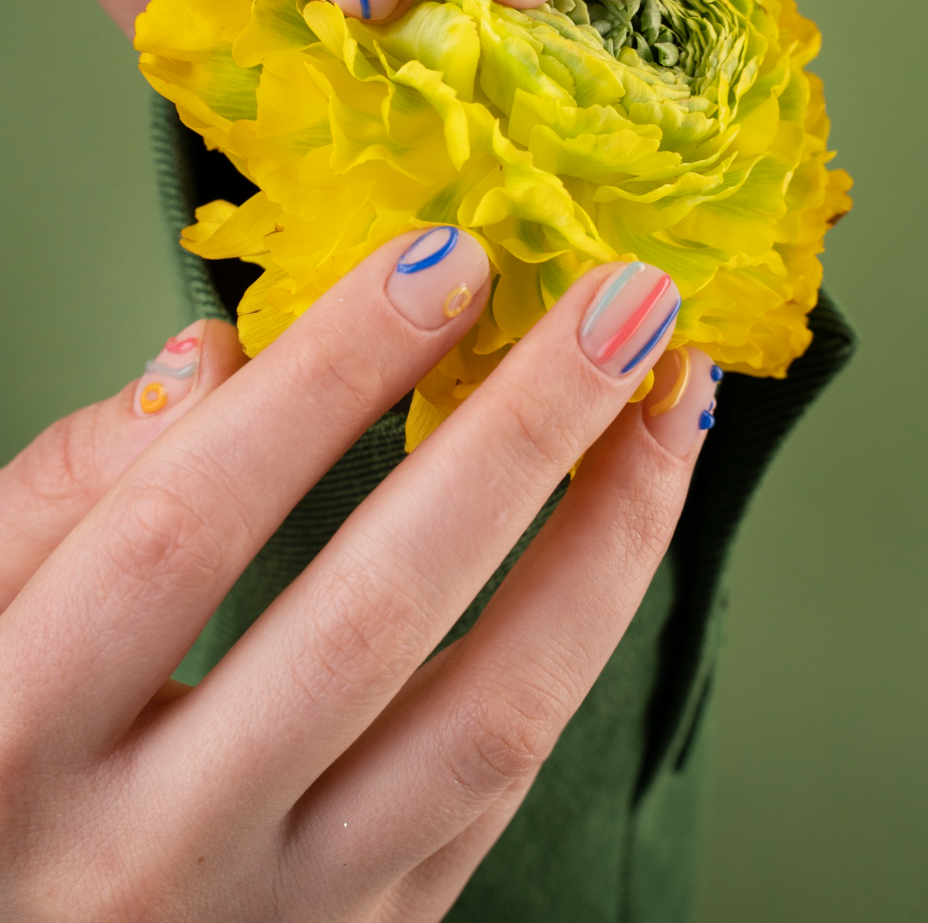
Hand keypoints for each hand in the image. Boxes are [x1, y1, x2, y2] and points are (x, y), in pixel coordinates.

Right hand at [0, 231, 720, 919]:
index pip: (187, 522)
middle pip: (368, 614)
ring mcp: (280, 919)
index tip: (441, 259)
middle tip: (618, 305)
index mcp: (13, 746)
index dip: (324, 378)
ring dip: (603, 544)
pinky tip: (612, 531)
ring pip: (484, 722)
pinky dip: (570, 642)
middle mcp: (154, 853)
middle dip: (515, 437)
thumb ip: (56, 496)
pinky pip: (493, 788)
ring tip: (673, 410)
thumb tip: (217, 359)